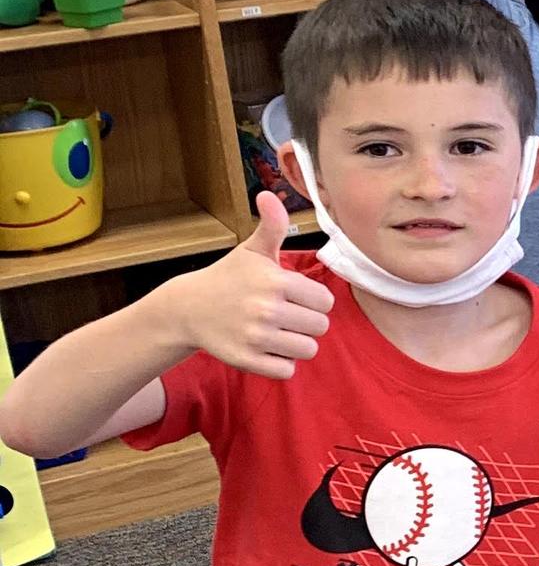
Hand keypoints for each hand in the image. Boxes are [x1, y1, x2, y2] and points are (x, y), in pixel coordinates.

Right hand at [176, 196, 331, 381]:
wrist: (187, 308)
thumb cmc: (228, 278)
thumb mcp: (252, 250)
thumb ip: (271, 225)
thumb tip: (268, 194)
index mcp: (275, 281)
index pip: (325, 302)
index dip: (313, 300)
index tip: (294, 297)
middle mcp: (267, 310)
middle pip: (320, 327)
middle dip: (307, 323)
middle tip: (286, 316)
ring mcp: (256, 338)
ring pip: (308, 350)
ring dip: (296, 344)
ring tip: (278, 332)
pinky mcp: (246, 361)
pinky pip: (287, 371)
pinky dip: (281, 364)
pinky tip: (267, 349)